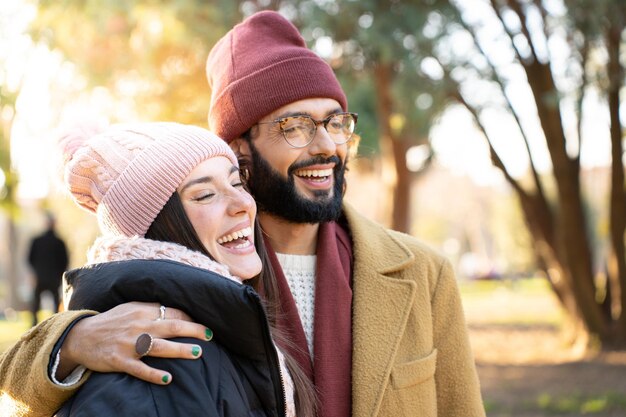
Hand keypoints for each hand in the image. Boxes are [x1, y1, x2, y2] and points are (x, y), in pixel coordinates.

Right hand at [57, 302, 211, 384]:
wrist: (80, 336)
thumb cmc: (110, 322)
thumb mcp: (130, 308)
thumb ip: (150, 308)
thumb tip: (174, 309)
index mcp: (142, 311)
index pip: (173, 312)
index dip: (190, 317)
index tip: (203, 323)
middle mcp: (139, 326)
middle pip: (172, 326)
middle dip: (194, 330)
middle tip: (210, 335)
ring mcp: (129, 344)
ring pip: (160, 347)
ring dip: (180, 350)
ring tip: (198, 353)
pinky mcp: (120, 361)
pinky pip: (140, 369)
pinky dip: (154, 374)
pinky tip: (168, 379)